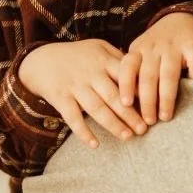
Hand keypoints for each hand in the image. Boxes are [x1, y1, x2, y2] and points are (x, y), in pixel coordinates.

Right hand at [18, 40, 147, 149]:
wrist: (40, 60)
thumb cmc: (75, 56)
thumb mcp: (98, 47)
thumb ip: (118, 57)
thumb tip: (143, 72)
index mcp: (103, 61)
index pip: (125, 75)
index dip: (139, 91)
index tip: (152, 106)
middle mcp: (90, 74)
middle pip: (113, 96)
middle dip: (130, 114)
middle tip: (144, 129)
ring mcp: (74, 86)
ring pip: (96, 108)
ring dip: (113, 124)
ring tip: (128, 137)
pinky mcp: (60, 98)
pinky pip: (73, 118)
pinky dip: (83, 132)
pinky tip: (94, 144)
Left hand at [117, 13, 192, 124]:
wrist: (184, 18)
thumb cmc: (159, 46)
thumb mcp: (142, 53)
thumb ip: (135, 72)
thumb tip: (125, 106)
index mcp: (138, 49)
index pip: (127, 67)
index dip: (125, 85)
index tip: (124, 104)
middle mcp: (154, 47)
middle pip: (148, 77)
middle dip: (146, 101)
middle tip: (147, 121)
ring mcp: (174, 46)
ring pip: (169, 75)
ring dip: (166, 98)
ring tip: (165, 116)